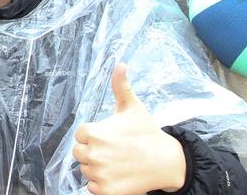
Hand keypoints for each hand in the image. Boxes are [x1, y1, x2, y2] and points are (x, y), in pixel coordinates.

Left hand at [74, 64, 185, 194]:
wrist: (166, 161)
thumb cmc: (147, 133)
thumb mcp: (132, 107)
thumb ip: (121, 85)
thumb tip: (120, 64)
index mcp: (94, 133)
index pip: (80, 135)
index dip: (93, 135)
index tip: (110, 136)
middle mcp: (93, 154)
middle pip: (79, 153)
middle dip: (93, 151)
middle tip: (114, 150)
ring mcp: (99, 175)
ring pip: (86, 171)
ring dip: (97, 168)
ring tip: (118, 162)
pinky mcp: (105, 192)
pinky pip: (92, 188)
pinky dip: (102, 184)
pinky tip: (117, 175)